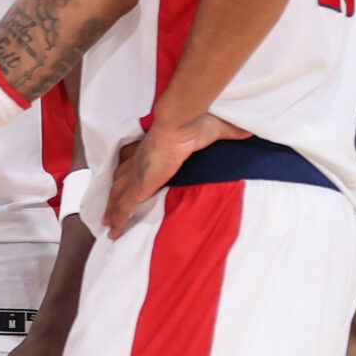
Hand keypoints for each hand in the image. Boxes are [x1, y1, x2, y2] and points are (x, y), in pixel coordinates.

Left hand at [103, 111, 247, 234]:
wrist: (180, 122)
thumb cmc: (194, 123)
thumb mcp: (214, 129)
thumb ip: (230, 132)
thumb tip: (248, 131)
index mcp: (151, 147)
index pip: (134, 162)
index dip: (127, 172)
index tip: (124, 179)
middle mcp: (138, 161)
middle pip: (119, 180)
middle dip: (113, 194)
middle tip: (108, 208)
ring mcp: (136, 174)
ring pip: (117, 196)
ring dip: (112, 209)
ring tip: (107, 223)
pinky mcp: (139, 185)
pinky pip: (124, 206)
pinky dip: (118, 219)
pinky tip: (113, 232)